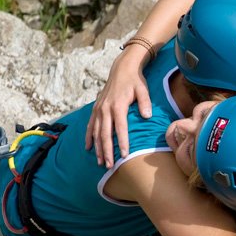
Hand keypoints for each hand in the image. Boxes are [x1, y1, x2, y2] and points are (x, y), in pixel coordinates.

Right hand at [87, 48, 152, 167]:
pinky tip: (88, 148)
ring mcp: (99, 109)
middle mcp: (105, 109)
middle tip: (110, 166)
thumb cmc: (135, 81)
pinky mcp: (96, 109)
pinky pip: (90, 126)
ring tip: (100, 162)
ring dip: (98, 148)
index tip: (124, 155)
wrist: (122, 69)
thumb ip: (145, 102)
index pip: (120, 128)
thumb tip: (147, 116)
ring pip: (96, 132)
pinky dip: (89, 137)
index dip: (122, 142)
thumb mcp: (143, 89)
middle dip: (107, 151)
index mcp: (118, 105)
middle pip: (105, 134)